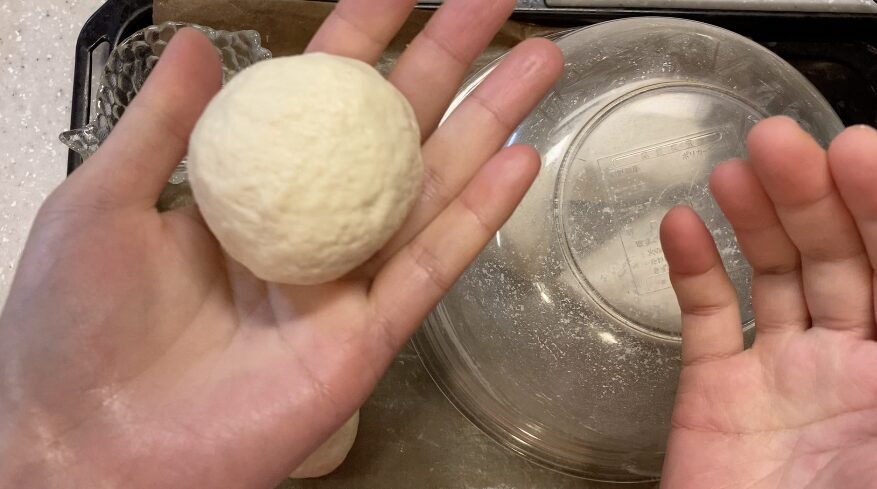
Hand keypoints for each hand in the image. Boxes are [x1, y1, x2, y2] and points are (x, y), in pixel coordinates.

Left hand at [0, 1, 562, 486]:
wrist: (87, 448)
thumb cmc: (74, 329)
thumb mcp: (103, 203)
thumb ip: (163, 125)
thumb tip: (198, 40)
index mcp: (251, 190)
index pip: (320, 98)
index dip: (364, 37)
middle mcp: (310, 228)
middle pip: (394, 132)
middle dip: (449, 62)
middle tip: (497, 5)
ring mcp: (346, 281)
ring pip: (431, 191)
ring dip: (488, 126)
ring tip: (538, 65)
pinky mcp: (369, 337)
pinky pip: (431, 269)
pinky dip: (478, 218)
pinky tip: (519, 162)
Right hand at [660, 118, 876, 487]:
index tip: (856, 151)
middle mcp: (855, 364)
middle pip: (838, 259)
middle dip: (812, 197)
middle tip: (781, 143)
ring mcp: (784, 375)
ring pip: (773, 275)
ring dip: (755, 217)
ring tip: (737, 168)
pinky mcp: (718, 392)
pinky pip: (707, 320)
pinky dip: (692, 269)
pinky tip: (682, 226)